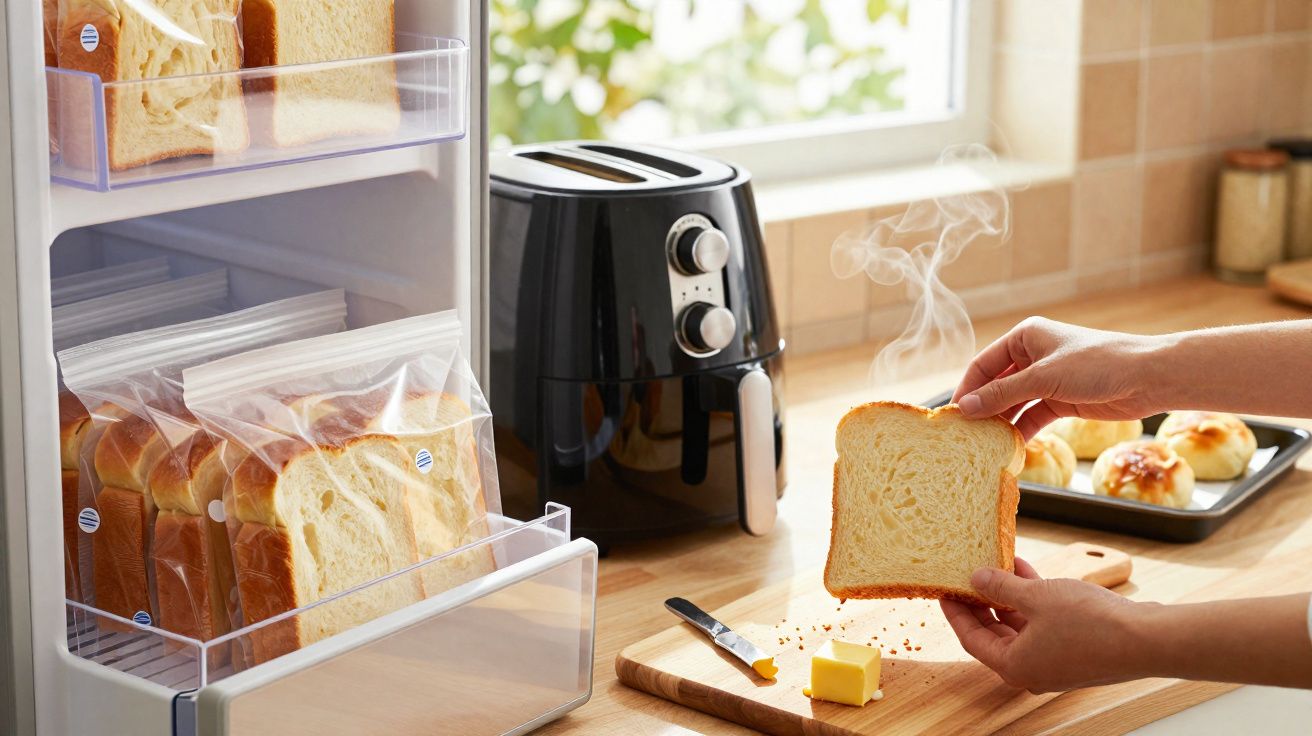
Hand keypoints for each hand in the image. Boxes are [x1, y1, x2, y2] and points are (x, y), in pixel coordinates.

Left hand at [939, 559, 1144, 692]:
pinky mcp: (1074, 650)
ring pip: (1019, 626)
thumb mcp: (1036, 597)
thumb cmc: (1091, 623)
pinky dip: (1032, 601)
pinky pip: (1042, 624)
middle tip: (967, 574)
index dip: (955, 611)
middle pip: (993, 633)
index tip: (943, 589)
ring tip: (997, 562)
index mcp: (1014, 665)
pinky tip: (1026, 570)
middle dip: (981, 601)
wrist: (1148, 639)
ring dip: (1008, 596)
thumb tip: (975, 579)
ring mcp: (1054, 662)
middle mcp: (1031, 669)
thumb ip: (1001, 588)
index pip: (971, 638)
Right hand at [952, 317, 1166, 438]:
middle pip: (997, 385)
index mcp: (1025, 337)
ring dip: (1001, 422)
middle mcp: (1034, 356)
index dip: (967, 388)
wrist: (1148, 378)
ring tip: (983, 443)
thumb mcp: (1043, 378)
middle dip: (983, 408)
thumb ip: (1002, 394)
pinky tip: (1009, 446)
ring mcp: (1048, 380)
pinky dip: (1021, 430)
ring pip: (1014, 403)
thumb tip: (965, 408)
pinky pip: (1032, 416)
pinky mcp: (1062, 401)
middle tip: (964, 433)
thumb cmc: (1097, 364)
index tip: (953, 414)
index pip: (984, 364)